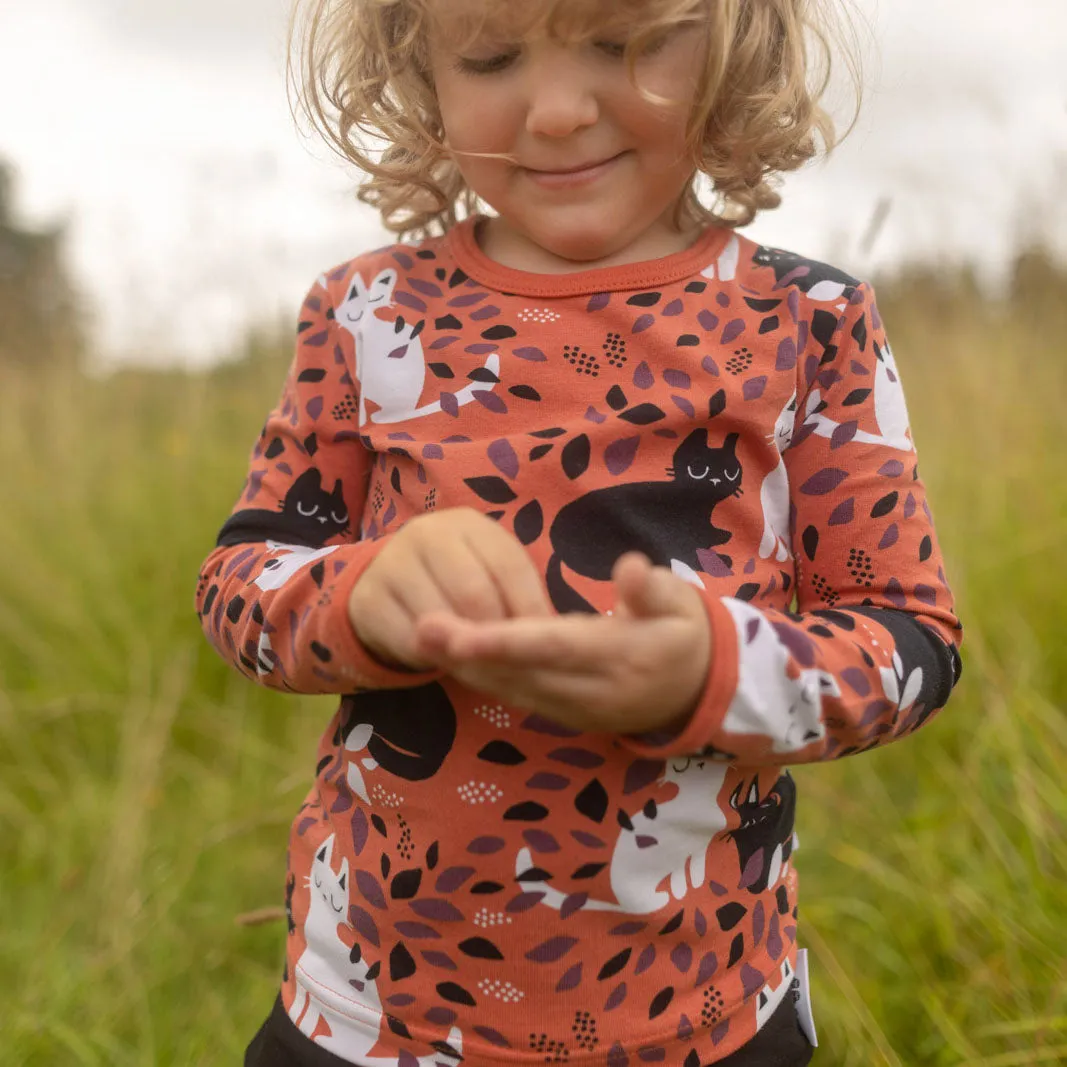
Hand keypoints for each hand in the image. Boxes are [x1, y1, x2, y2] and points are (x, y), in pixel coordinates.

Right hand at [347, 507, 551, 670]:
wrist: (385, 588)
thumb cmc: (454, 582)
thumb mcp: (488, 577)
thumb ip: (517, 598)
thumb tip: (551, 634)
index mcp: (469, 523)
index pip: (509, 566)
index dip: (530, 609)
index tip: (541, 644)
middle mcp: (427, 533)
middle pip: (474, 592)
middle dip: (495, 635)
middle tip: (506, 660)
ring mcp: (392, 563)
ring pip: (441, 619)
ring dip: (464, 651)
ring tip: (478, 665)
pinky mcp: (368, 599)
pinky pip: (409, 640)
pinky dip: (431, 660)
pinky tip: (441, 661)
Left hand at [414, 553, 711, 735]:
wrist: (696, 694)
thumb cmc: (684, 635)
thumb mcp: (683, 606)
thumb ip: (654, 589)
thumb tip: (630, 567)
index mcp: (623, 657)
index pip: (556, 647)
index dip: (508, 641)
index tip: (463, 633)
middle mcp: (592, 691)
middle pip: (522, 673)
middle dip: (469, 654)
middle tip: (423, 628)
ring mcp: (575, 710)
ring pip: (512, 689)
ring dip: (465, 667)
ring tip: (421, 637)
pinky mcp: (562, 715)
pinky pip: (515, 696)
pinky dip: (481, 678)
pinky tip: (448, 655)